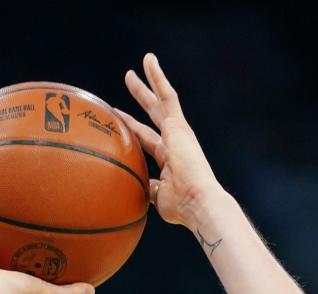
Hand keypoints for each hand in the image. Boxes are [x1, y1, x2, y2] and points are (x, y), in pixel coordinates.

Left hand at [116, 54, 223, 229]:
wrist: (198, 202)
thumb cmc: (181, 208)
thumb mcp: (157, 198)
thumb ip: (147, 188)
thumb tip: (134, 188)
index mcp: (169, 159)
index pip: (146, 140)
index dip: (133, 129)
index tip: (120, 121)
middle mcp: (174, 142)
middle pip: (153, 114)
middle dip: (141, 98)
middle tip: (129, 80)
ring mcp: (177, 132)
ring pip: (160, 100)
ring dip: (149, 82)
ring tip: (141, 62)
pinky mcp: (178, 125)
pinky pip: (167, 95)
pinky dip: (158, 77)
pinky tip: (149, 61)